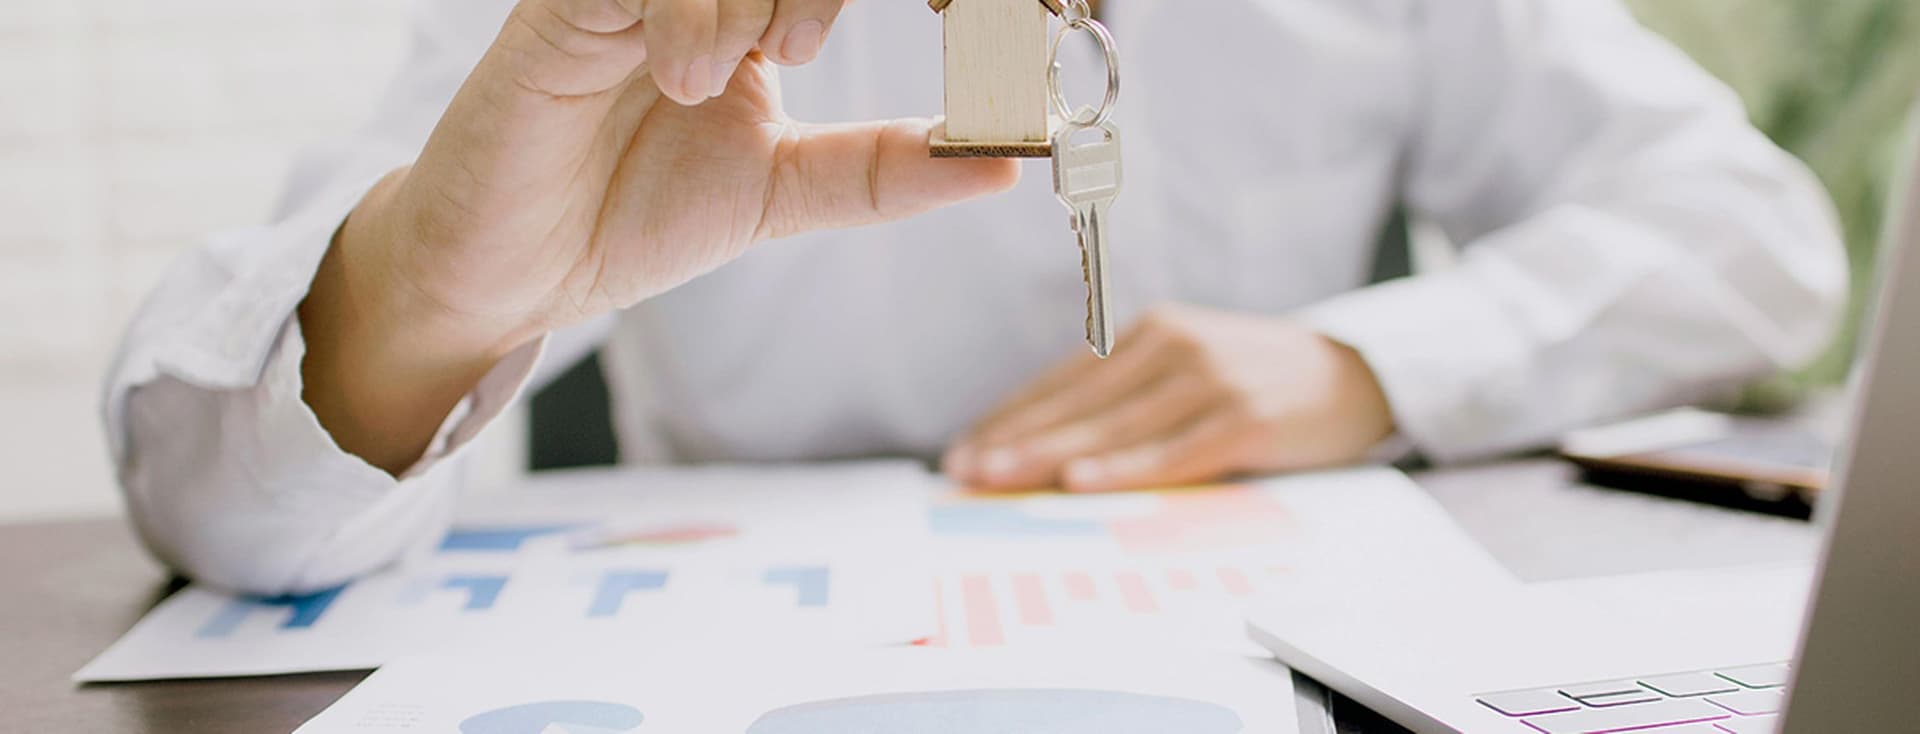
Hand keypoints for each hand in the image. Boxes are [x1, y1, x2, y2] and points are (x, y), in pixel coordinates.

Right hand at [301, 0, 1019, 471]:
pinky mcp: (561, 10)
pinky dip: (685, 11)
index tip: (950, 15)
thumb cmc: (631, 218)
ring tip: (732, 76)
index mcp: (753, 12)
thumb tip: (1003, 163)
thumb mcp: (784, 195)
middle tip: (803, 49)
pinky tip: (684, 76)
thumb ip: (884, 172)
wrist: (512, 272)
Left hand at [943, 305, 1394, 491]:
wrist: (1357, 375)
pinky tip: (1082, 482)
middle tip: (962, 471)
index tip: (961, 451)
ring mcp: (1211, 379)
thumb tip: (1050, 452)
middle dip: (1013, 440)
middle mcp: (1174, 345)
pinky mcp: (1245, 416)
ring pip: (1114, 426)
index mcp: (1151, 332)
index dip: (1009, 417)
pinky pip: (1173, 450)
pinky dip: (1124, 468)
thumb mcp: (1189, 371)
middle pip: (1078, 402)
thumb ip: (1130, 399)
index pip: (1064, 380)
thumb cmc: (1258, 383)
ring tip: (998, 479)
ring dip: (1049, 456)